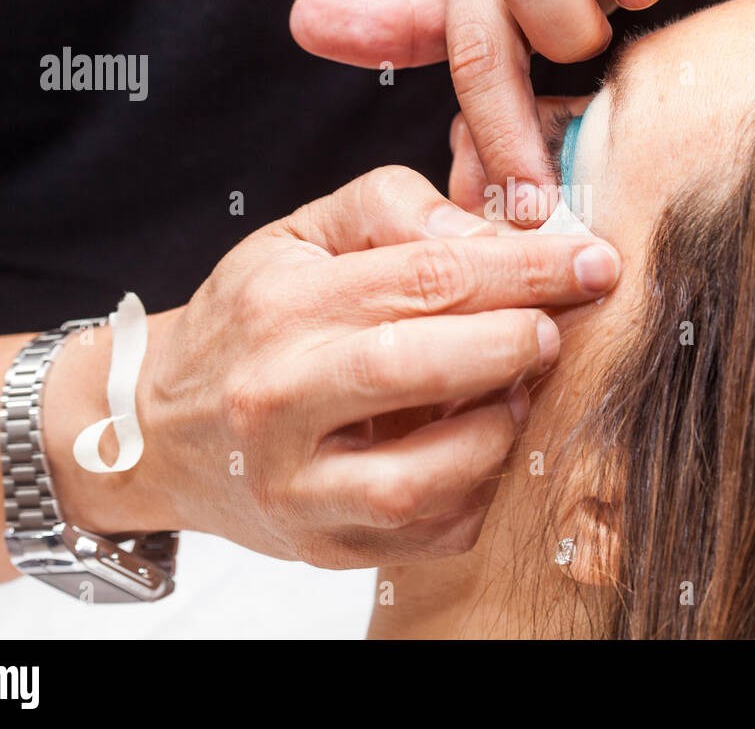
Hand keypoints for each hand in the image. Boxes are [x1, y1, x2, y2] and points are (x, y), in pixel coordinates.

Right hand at [46, 166, 620, 567]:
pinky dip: (482, 489)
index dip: (526, 268)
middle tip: (558, 328)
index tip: (592, 262)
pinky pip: (431, 532)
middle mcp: (279, 400)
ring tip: (517, 389)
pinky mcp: (326, 545)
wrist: (161, 430)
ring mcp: (298, 487)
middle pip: (418, 368)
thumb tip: (492, 231)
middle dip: (516, 343)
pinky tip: (487, 443)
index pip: (425, 276)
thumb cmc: (249, 320)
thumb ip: (393, 209)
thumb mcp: (299, 235)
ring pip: (425, 477)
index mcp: (282, 308)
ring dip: (500, 430)